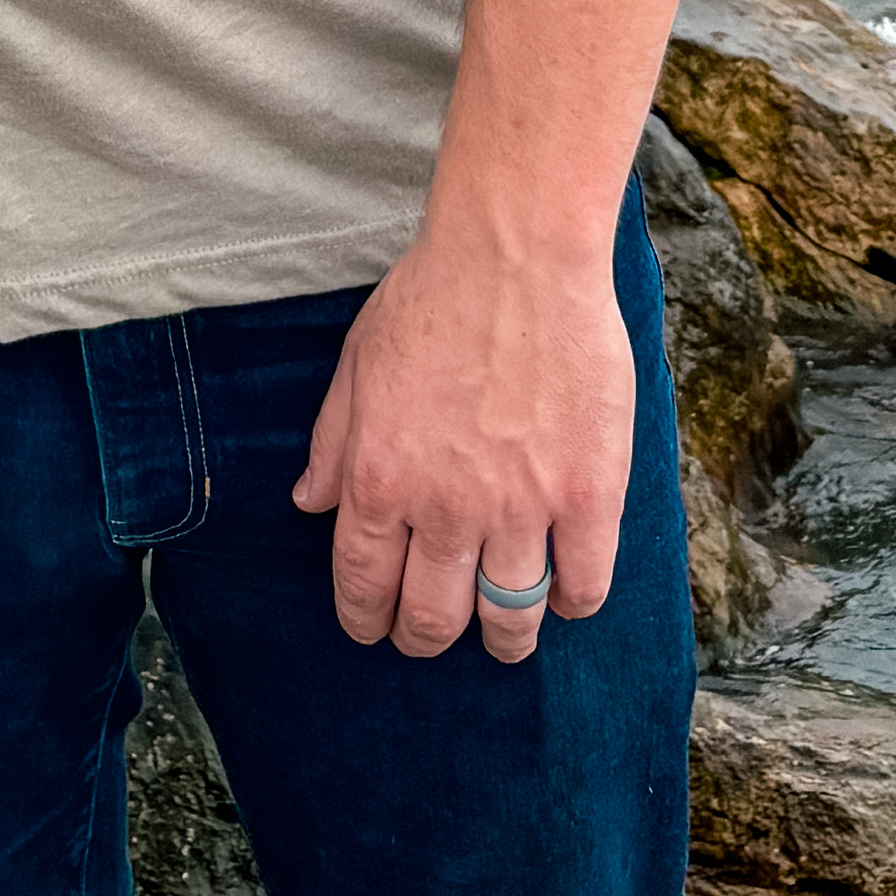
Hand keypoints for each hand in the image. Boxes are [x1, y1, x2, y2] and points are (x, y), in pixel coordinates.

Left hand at [291, 224, 633, 663]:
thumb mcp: (357, 361)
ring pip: (509, 617)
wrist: (516, 254)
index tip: (374, 631)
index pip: (362, 583)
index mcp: (379, 477)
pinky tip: (565, 597)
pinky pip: (582, 585)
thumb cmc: (432, 295)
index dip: (366, 619)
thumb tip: (308, 503)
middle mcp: (444, 507)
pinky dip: (571, 604)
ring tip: (504, 640)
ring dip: (503, 641)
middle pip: (432, 616)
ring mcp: (520, 506)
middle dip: (425, 640)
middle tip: (433, 639)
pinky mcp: (587, 496)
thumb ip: (332, 442)